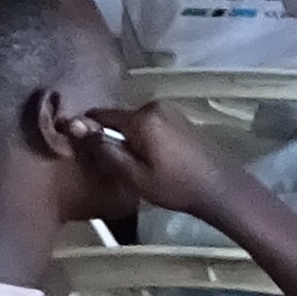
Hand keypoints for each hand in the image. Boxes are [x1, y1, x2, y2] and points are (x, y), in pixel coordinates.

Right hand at [70, 99, 239, 230]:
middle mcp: (155, 106)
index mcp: (142, 117)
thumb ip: (105, 149)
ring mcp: (171, 111)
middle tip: (111, 165)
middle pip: (119, 118)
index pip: (101, 114)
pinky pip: (152, 125)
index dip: (87, 128)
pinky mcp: (181, 119)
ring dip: (129, 139)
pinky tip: (152, 160)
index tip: (78, 146)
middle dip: (111, 136)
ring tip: (133, 165)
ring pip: (136, 123)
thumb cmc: (176, 186)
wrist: (221, 189)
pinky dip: (145, 138)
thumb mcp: (134, 175)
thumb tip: (75, 125)